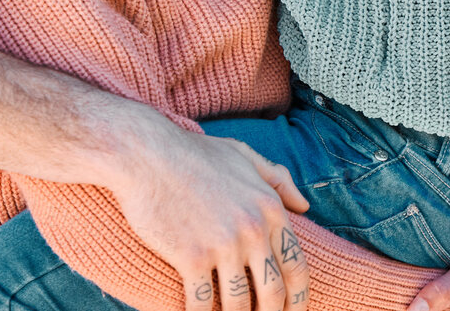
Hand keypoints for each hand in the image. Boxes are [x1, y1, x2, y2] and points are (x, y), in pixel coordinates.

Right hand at [110, 125, 311, 310]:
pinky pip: (202, 303)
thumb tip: (304, 206)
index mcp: (269, 207)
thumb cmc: (192, 154)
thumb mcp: (242, 155)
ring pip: (239, 304)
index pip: (296, 266)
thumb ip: (276, 178)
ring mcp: (223, 245)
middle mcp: (252, 229)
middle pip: (273, 292)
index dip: (298, 298)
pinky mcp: (192, 257)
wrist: (145, 154)